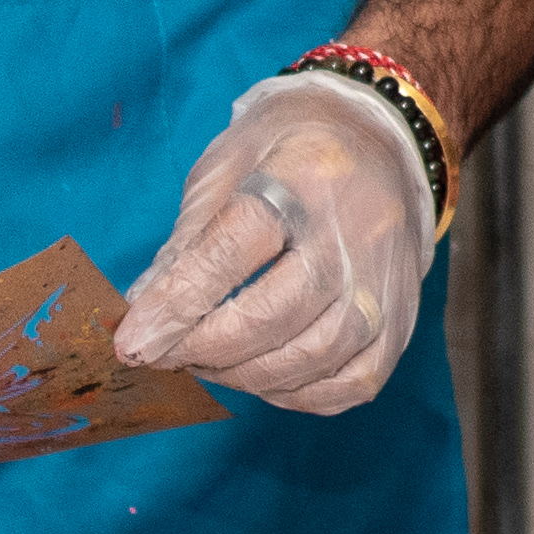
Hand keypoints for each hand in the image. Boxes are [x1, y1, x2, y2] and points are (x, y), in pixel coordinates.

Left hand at [119, 76, 430, 414]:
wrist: (380, 140)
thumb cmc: (289, 150)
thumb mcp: (227, 168)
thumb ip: (187, 242)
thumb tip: (144, 311)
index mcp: (300, 181)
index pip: (232, 253)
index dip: (177, 304)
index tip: (132, 340)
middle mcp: (352, 237)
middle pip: (275, 315)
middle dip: (205, 348)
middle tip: (162, 354)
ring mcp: (383, 285)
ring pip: (313, 357)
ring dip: (245, 375)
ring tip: (207, 361)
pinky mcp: (401, 322)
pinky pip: (351, 383)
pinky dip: (298, 393)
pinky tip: (265, 374)